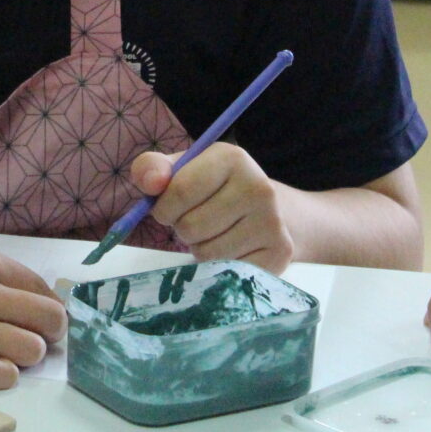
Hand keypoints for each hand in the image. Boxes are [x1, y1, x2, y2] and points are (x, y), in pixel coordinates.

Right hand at [0, 241, 66, 389]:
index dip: (50, 307)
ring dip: (29, 355)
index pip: (41, 288)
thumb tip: (27, 297)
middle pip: (48, 319)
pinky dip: (6, 376)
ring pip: (30, 349)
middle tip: (39, 339)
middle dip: (51, 333)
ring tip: (12, 354)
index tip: (47, 319)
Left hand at [130, 142, 292, 272]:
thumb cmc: (212, 188)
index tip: (168, 208)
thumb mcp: (181, 169)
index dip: (164, 207)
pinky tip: (230, 248)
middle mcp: (260, 187)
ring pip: (208, 253)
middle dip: (182, 229)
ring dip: (199, 249)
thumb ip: (152, 168)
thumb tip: (150, 183)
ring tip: (213, 233)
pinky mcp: (280, 254)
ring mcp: (274, 222)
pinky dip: (219, 267)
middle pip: (192, 226)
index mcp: (232, 158)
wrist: (266, 210)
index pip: (179, 192)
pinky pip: (227, 273)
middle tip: (196, 220)